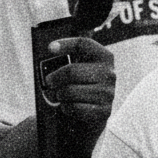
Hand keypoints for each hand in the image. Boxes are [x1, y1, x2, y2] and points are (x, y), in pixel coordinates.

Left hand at [42, 36, 114, 154]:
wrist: (93, 113)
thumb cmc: (81, 85)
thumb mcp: (79, 68)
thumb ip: (68, 60)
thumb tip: (51, 55)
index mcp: (104, 57)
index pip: (84, 44)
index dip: (66, 43)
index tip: (49, 48)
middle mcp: (109, 74)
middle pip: (71, 71)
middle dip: (54, 78)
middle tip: (49, 82)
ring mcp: (108, 93)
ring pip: (70, 91)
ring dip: (59, 95)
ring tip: (59, 95)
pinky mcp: (104, 111)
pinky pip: (74, 108)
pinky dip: (66, 108)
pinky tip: (67, 105)